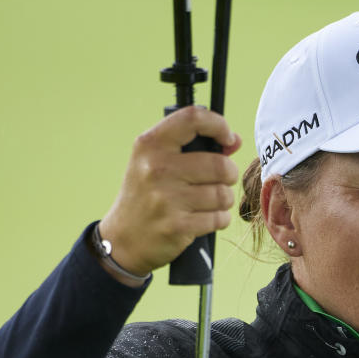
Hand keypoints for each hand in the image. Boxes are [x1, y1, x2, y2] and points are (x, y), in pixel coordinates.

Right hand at [99, 106, 243, 276]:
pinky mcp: (177, 226)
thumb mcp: (156, 163)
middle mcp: (156, 168)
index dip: (219, 125)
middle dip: (229, 174)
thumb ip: (194, 147)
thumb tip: (235, 140)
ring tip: (210, 202)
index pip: (192, 118)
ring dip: (224, 199)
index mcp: (150, 144)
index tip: (228, 139)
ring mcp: (166, 198)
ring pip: (223, 194)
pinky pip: (219, 218)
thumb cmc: (146, 195)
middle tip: (221, 180)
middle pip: (219, 165)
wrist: (123, 239)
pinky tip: (206, 218)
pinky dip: (220, 219)